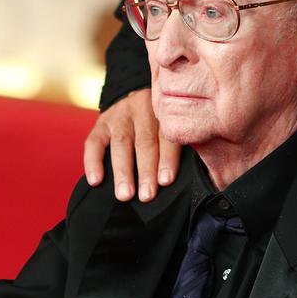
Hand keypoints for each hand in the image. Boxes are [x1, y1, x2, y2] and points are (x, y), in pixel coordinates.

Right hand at [83, 87, 178, 203]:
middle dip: (146, 170)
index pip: (168, 136)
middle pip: (145, 141)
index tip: (165, 181)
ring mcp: (120, 114)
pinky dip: (93, 162)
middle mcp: (143, 108)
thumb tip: (202, 180)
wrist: (138, 102)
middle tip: (147, 195)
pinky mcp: (101, 122)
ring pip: (121, 143)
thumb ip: (183, 148)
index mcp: (166, 111)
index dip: (167, 159)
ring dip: (123, 171)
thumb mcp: (174, 127)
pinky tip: (96, 180)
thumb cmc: (162, 126)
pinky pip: (93, 143)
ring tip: (125, 195)